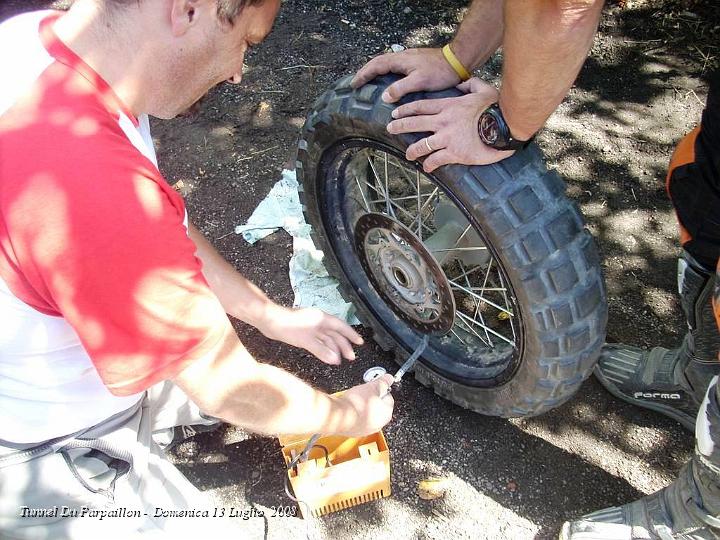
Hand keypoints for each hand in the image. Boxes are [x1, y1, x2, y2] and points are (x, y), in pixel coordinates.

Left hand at [258, 304, 363, 364]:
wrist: (268, 320)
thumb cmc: (287, 326)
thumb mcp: (306, 340)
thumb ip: (321, 350)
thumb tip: (335, 360)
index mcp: (322, 319)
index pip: (341, 327)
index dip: (351, 335)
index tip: (360, 343)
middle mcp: (318, 321)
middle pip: (335, 333)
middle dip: (343, 345)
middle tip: (351, 357)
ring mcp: (310, 326)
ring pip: (326, 338)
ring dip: (333, 348)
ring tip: (339, 360)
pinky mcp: (303, 332)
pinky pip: (318, 341)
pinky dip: (323, 348)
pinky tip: (326, 355)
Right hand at [333, 374, 394, 436]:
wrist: (339, 415)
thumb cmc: (356, 403)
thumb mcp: (372, 387)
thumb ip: (383, 382)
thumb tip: (389, 378)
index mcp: (387, 413)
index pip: (388, 398)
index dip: (380, 389)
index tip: (374, 386)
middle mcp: (379, 424)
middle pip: (378, 407)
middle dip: (372, 399)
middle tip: (364, 392)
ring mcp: (366, 429)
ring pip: (367, 415)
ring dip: (363, 408)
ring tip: (355, 400)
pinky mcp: (355, 431)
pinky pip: (358, 420)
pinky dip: (355, 415)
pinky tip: (350, 408)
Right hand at [351, 48, 460, 102]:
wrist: (458, 61)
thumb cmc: (440, 71)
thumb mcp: (419, 81)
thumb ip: (400, 88)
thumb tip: (384, 96)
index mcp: (400, 60)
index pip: (375, 66)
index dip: (363, 75)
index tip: (354, 84)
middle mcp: (402, 57)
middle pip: (378, 62)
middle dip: (366, 72)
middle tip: (357, 83)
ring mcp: (409, 58)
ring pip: (386, 63)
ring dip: (375, 72)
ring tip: (368, 82)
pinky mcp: (415, 62)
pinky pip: (394, 66)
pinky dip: (386, 73)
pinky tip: (388, 81)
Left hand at [386, 77, 514, 171]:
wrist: (503, 125)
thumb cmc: (496, 107)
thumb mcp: (483, 89)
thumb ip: (470, 85)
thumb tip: (462, 83)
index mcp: (448, 106)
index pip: (421, 106)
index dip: (406, 109)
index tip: (396, 112)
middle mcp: (443, 122)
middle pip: (415, 123)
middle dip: (400, 126)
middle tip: (390, 129)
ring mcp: (447, 138)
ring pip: (422, 145)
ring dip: (412, 150)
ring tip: (408, 155)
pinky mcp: (454, 153)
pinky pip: (436, 160)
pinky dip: (430, 165)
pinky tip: (426, 168)